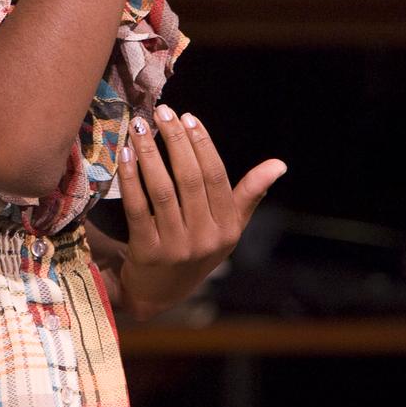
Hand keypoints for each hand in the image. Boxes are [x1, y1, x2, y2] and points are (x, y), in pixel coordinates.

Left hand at [114, 104, 286, 320]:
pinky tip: (125, 154)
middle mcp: (205, 238)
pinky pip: (137, 208)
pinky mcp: (147, 252)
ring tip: (140, 126)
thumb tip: (279, 165)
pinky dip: (130, 178)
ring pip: (162, 190)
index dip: (202, 144)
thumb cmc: (196, 249)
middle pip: (190, 179)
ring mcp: (176, 247)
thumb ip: (249, 194)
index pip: (216, 177)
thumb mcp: (228, 228)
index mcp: (227, 228)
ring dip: (149, 153)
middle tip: (162, 112)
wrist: (158, 293)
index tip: (188, 117)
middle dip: (175, 141)